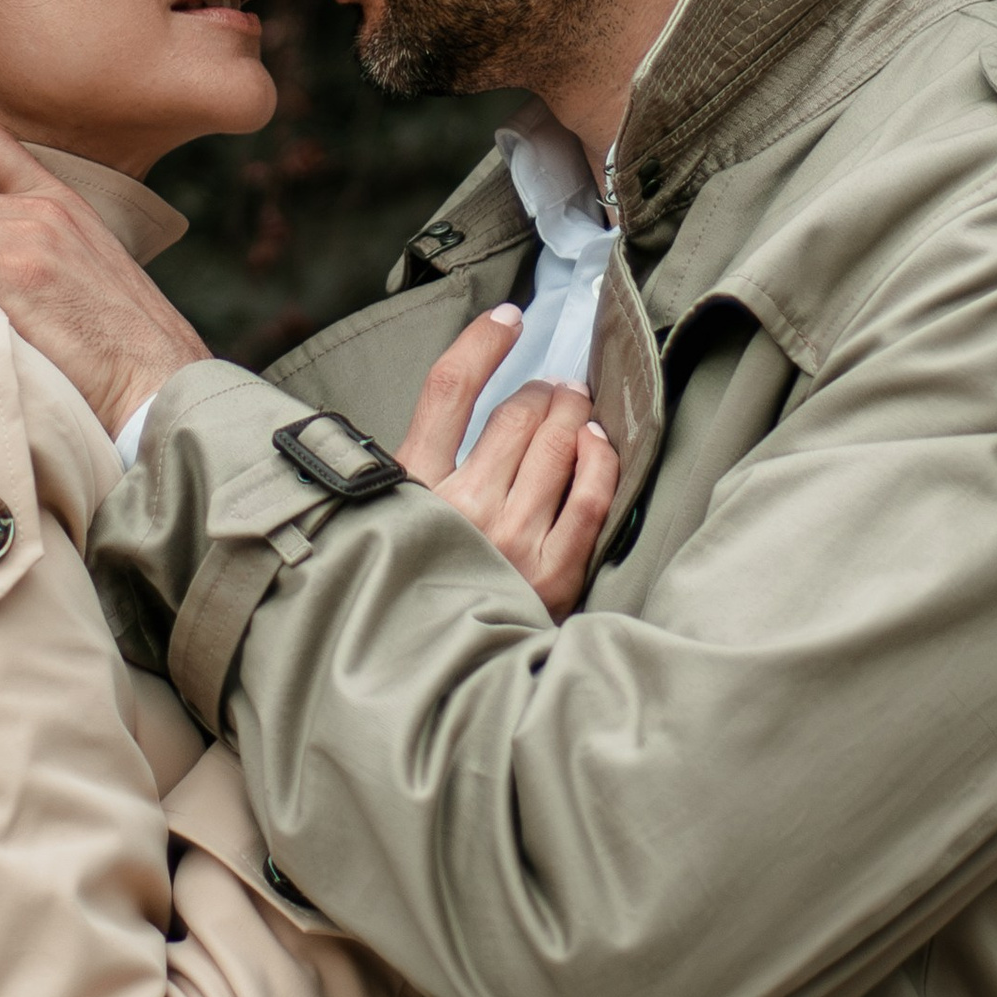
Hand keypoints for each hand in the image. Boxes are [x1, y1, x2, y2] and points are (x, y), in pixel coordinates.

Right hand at [397, 309, 619, 621]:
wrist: (439, 677)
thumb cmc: (418, 586)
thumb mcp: (396, 519)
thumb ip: (421, 466)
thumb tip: (477, 406)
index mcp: (411, 489)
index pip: (450, 387)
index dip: (484, 341)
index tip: (510, 319)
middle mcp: (461, 508)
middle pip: (518, 412)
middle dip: (543, 390)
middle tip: (554, 388)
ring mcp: (511, 539)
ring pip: (559, 442)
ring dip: (574, 413)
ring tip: (575, 407)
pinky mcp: (555, 570)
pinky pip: (592, 491)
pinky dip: (600, 457)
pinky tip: (596, 443)